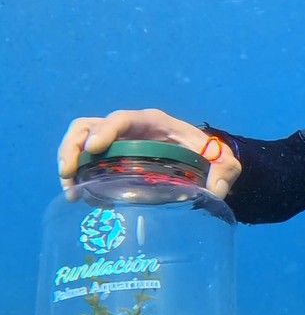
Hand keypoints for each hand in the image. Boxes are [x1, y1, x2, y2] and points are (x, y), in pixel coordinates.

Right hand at [57, 108, 240, 198]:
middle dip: (74, 145)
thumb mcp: (224, 163)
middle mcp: (130, 128)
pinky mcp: (111, 156)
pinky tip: (79, 196)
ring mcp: (117, 141)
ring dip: (69, 160)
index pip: (124, 118)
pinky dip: (77, 173)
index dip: (106, 130)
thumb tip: (215, 191)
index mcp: (154, 122)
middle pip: (90, 125)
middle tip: (69, 173)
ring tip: (70, 190)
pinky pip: (85, 157)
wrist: (204, 159)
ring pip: (81, 139)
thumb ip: (224, 172)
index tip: (94, 148)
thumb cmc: (211, 155)